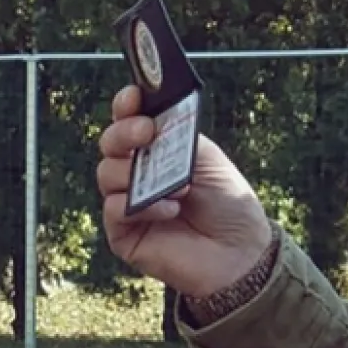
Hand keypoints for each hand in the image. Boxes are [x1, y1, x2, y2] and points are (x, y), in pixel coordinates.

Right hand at [97, 86, 272, 297]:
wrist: (240, 251)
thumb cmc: (227, 204)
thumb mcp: (205, 156)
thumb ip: (175, 135)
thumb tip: (148, 119)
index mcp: (155, 150)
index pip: (127, 121)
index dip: (125, 106)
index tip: (134, 97)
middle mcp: (136, 174)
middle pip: (108, 143)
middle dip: (123, 132)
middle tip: (146, 133)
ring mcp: (127, 204)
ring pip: (106, 173)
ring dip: (139, 174)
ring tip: (179, 188)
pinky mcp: (123, 234)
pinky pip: (114, 209)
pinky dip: (143, 207)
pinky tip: (170, 211)